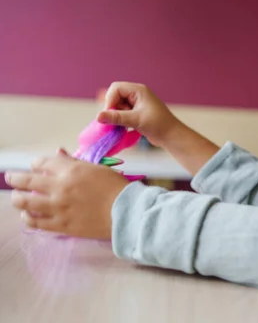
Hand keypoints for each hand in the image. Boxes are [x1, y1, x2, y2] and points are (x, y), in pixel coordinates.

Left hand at [6, 151, 129, 238]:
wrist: (125, 212)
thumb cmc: (116, 187)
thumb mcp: (97, 169)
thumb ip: (74, 162)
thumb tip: (59, 154)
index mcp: (70, 170)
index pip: (42, 163)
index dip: (36, 164)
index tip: (35, 167)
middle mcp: (59, 187)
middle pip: (27, 181)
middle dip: (16, 178)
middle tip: (11, 178)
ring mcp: (57, 207)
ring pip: (25, 202)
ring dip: (17, 198)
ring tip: (16, 198)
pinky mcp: (59, 225)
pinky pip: (35, 222)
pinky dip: (28, 218)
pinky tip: (27, 216)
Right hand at [97, 82, 182, 147]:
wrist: (171, 136)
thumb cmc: (158, 125)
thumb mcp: (136, 120)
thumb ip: (116, 117)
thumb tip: (98, 116)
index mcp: (139, 90)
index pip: (116, 88)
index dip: (110, 100)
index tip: (109, 114)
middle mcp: (137, 94)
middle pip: (115, 96)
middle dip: (113, 108)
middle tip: (116, 121)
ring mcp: (136, 104)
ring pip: (117, 106)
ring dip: (117, 116)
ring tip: (124, 125)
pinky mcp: (136, 113)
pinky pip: (122, 113)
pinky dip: (120, 120)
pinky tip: (125, 128)